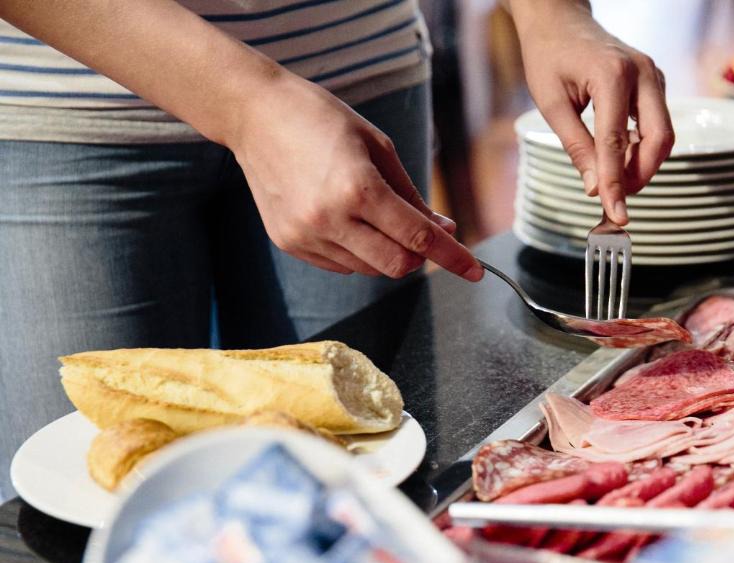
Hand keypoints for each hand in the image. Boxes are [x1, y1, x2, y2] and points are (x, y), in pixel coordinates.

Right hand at [229, 75, 482, 279]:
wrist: (254, 114)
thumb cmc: (320, 119)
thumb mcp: (378, 146)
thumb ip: (411, 196)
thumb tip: (442, 230)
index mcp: (358, 189)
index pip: (418, 237)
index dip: (452, 257)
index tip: (475, 271)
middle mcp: (330, 219)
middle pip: (396, 265)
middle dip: (418, 255)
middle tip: (420, 233)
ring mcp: (306, 235)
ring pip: (368, 269)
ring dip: (386, 251)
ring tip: (372, 213)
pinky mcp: (289, 243)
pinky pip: (340, 265)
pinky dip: (356, 251)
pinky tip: (344, 218)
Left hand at [511, 0, 673, 224]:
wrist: (560, 21)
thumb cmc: (549, 57)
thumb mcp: (552, 104)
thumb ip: (576, 147)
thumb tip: (595, 189)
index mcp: (613, 75)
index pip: (617, 141)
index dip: (616, 183)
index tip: (616, 214)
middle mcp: (643, 73)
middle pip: (658, 139)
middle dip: (640, 175)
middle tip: (615, 197)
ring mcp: (654, 76)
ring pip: (663, 135)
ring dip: (642, 164)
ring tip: (612, 178)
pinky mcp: (654, 84)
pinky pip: (657, 124)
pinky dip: (641, 148)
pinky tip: (618, 158)